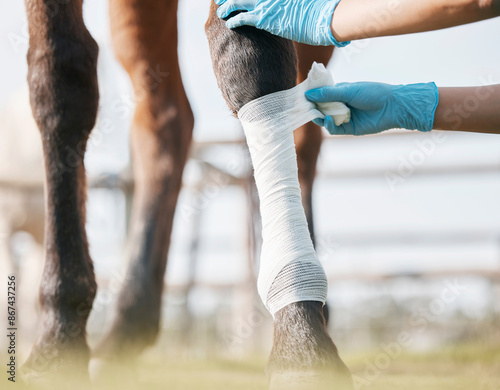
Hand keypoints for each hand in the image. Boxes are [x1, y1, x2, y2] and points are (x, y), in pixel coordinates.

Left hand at [214, 0, 349, 46]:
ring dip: (227, 5)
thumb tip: (284, 4)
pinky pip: (243, 18)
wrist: (323, 16)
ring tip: (220, 10)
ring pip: (238, 1)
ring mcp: (265, 3)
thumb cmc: (319, 7)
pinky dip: (234, 20)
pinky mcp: (264, 18)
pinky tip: (230, 24)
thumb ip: (287, 0)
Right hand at [305, 82, 438, 134]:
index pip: (322, 94)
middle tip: (304, 107)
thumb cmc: (373, 93)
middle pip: (322, 108)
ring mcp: (344, 117)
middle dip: (313, 108)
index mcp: (341, 92)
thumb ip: (328, 94)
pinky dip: (328, 125)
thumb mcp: (348, 90)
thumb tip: (308, 94)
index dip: (313, 95)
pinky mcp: (349, 129)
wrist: (392, 106)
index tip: (302, 95)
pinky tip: (328, 119)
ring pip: (326, 119)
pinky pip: (334, 129)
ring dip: (319, 117)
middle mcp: (341, 105)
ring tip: (316, 114)